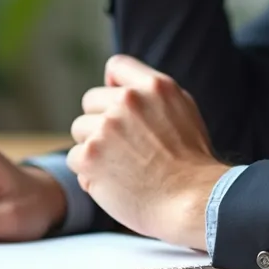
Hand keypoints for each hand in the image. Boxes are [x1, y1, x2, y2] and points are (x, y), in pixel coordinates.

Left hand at [66, 55, 230, 250]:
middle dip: (101, 122)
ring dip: (93, 148)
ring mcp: (106, 127)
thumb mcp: (184, 111)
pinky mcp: (90, 156)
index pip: (117, 66)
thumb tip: (115, 85)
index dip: (112, 85)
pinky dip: (89, 173)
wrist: (194, 202)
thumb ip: (152, 95)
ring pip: (80, 129)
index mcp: (155, 86)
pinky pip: (75, 158)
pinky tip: (114, 183)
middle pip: (91, 101)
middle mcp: (128, 101)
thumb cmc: (191, 164)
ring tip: (122, 167)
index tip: (117, 106)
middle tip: (124, 148)